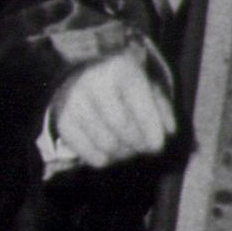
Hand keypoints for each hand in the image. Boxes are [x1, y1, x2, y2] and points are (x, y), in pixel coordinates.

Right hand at [45, 51, 175, 169]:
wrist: (83, 76)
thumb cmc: (123, 87)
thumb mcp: (147, 88)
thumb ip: (162, 109)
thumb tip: (168, 131)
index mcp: (120, 70)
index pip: (139, 108)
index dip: (151, 131)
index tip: (157, 146)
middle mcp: (93, 82)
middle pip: (122, 128)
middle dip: (138, 144)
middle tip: (143, 147)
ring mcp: (74, 102)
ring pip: (106, 144)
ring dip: (123, 154)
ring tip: (128, 149)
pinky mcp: (63, 121)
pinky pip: (88, 154)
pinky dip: (104, 160)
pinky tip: (110, 153)